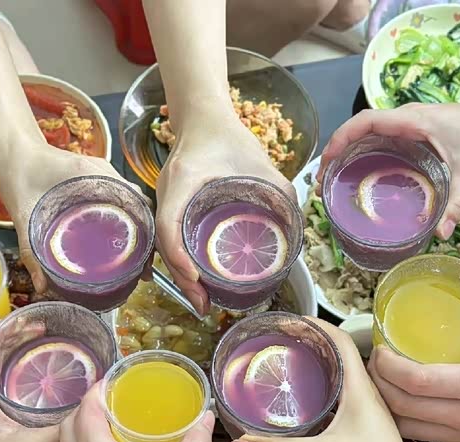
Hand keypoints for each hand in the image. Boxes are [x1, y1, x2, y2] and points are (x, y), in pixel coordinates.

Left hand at [0, 139, 150, 291]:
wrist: (14, 149)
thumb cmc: (18, 175)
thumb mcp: (23, 214)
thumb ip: (30, 250)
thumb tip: (43, 285)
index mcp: (92, 176)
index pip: (135, 201)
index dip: (147, 230)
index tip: (147, 256)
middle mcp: (104, 174)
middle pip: (140, 205)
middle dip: (146, 235)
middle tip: (143, 265)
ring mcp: (102, 175)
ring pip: (133, 202)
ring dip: (138, 226)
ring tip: (137, 257)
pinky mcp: (96, 179)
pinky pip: (121, 198)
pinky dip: (127, 218)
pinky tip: (120, 239)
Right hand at [155, 110, 295, 313]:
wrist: (203, 118)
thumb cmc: (229, 136)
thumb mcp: (259, 162)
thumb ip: (280, 191)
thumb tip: (296, 228)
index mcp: (183, 181)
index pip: (168, 224)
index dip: (178, 256)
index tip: (196, 279)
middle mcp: (167, 193)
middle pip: (163, 244)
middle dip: (181, 278)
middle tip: (203, 305)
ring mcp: (166, 200)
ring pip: (165, 244)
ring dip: (180, 274)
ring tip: (201, 299)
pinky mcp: (172, 205)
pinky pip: (172, 237)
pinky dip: (182, 259)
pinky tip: (198, 276)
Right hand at [229, 318, 459, 441]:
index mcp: (360, 388)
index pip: (342, 340)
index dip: (318, 325)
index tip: (293, 320)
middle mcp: (365, 393)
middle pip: (339, 352)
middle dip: (312, 340)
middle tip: (284, 339)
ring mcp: (365, 409)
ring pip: (341, 373)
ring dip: (318, 362)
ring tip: (291, 360)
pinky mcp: (362, 424)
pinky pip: (341, 393)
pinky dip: (323, 385)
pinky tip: (305, 398)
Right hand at [316, 95, 459, 238]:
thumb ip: (457, 203)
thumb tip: (440, 234)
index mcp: (412, 121)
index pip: (366, 121)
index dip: (342, 138)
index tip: (328, 162)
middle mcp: (404, 119)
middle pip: (358, 128)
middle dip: (336, 151)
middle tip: (323, 182)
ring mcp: (406, 125)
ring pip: (366, 133)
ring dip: (346, 152)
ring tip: (333, 182)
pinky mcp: (410, 132)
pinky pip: (378, 139)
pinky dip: (361, 153)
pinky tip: (359, 176)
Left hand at [369, 279, 459, 441]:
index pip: (416, 381)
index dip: (388, 365)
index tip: (381, 347)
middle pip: (400, 406)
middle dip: (377, 381)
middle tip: (376, 360)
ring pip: (406, 428)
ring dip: (386, 404)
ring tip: (383, 380)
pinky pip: (423, 437)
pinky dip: (404, 420)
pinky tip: (405, 401)